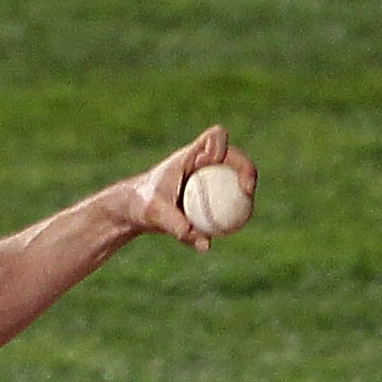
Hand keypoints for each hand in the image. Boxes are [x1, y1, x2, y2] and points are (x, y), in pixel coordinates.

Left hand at [117, 126, 256, 252]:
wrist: (133, 211)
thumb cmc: (141, 205)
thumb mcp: (155, 214)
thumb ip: (178, 226)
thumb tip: (206, 245)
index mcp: (190, 156)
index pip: (214, 137)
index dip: (222, 145)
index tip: (216, 163)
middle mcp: (204, 164)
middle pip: (234, 157)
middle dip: (246, 168)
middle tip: (247, 191)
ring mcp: (209, 178)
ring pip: (235, 178)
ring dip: (246, 189)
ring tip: (247, 212)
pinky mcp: (210, 195)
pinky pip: (228, 200)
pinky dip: (235, 210)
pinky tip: (236, 227)